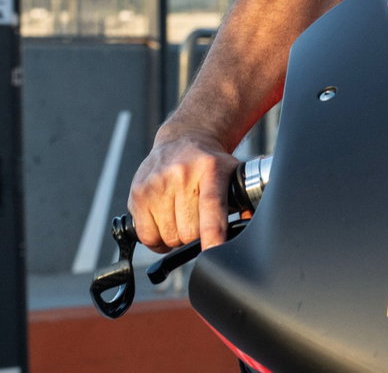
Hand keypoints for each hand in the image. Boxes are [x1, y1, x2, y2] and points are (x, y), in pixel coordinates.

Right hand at [128, 131, 239, 251]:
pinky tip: (164, 224)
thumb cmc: (210, 163)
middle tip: (198, 222)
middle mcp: (182, 175)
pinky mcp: (138, 194)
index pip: (211, 204)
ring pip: (167, 237)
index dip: (212, 232)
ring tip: (181, 219)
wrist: (183, 139)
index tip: (213, 249)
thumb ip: (243, 199)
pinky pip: (146, 236)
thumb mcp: (232, 172)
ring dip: (175, 238)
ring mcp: (157, 184)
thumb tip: (248, 222)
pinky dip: (156, 240)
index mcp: (211, 169)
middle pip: (188, 230)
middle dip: (195, 236)